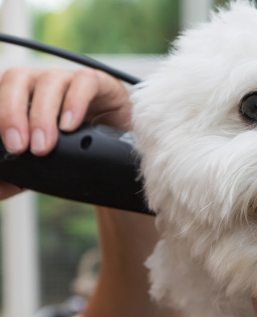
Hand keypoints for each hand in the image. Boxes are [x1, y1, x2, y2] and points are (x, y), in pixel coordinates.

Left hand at [0, 67, 131, 199]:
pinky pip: (85, 81)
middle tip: (19, 147)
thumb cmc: (81, 150)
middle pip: (19, 79)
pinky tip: (71, 125)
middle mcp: (44, 85)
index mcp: (25, 96)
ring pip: (50, 80)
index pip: (1, 91)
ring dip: (43, 113)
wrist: (122, 151)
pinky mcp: (102, 84)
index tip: (7, 147)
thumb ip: (17, 176)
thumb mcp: (45, 165)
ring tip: (45, 145)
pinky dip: (75, 102)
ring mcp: (72, 82)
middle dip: (12, 113)